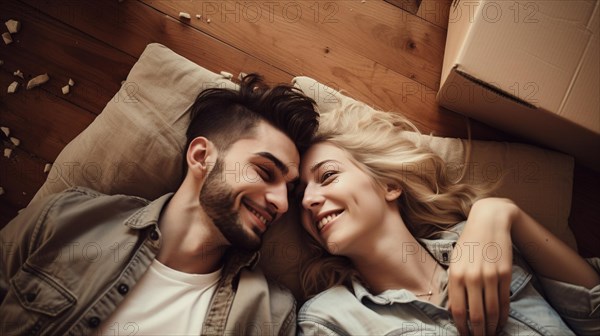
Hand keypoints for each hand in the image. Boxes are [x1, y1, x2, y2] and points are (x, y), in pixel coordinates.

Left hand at [447, 198, 516, 334]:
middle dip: (478, 332)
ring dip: (492, 327)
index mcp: (455, 275)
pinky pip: (504, 301)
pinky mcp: (505, 275)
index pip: (458, 311)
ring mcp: (490, 276)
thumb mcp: (454, 261)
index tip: (463, 335)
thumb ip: (454, 284)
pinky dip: (503, 316)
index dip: (461, 328)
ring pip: (492, 312)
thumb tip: (455, 309)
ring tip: (490, 334)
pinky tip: (501, 322)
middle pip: (476, 316)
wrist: (488, 222)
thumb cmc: (468, 242)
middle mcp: (472, 277)